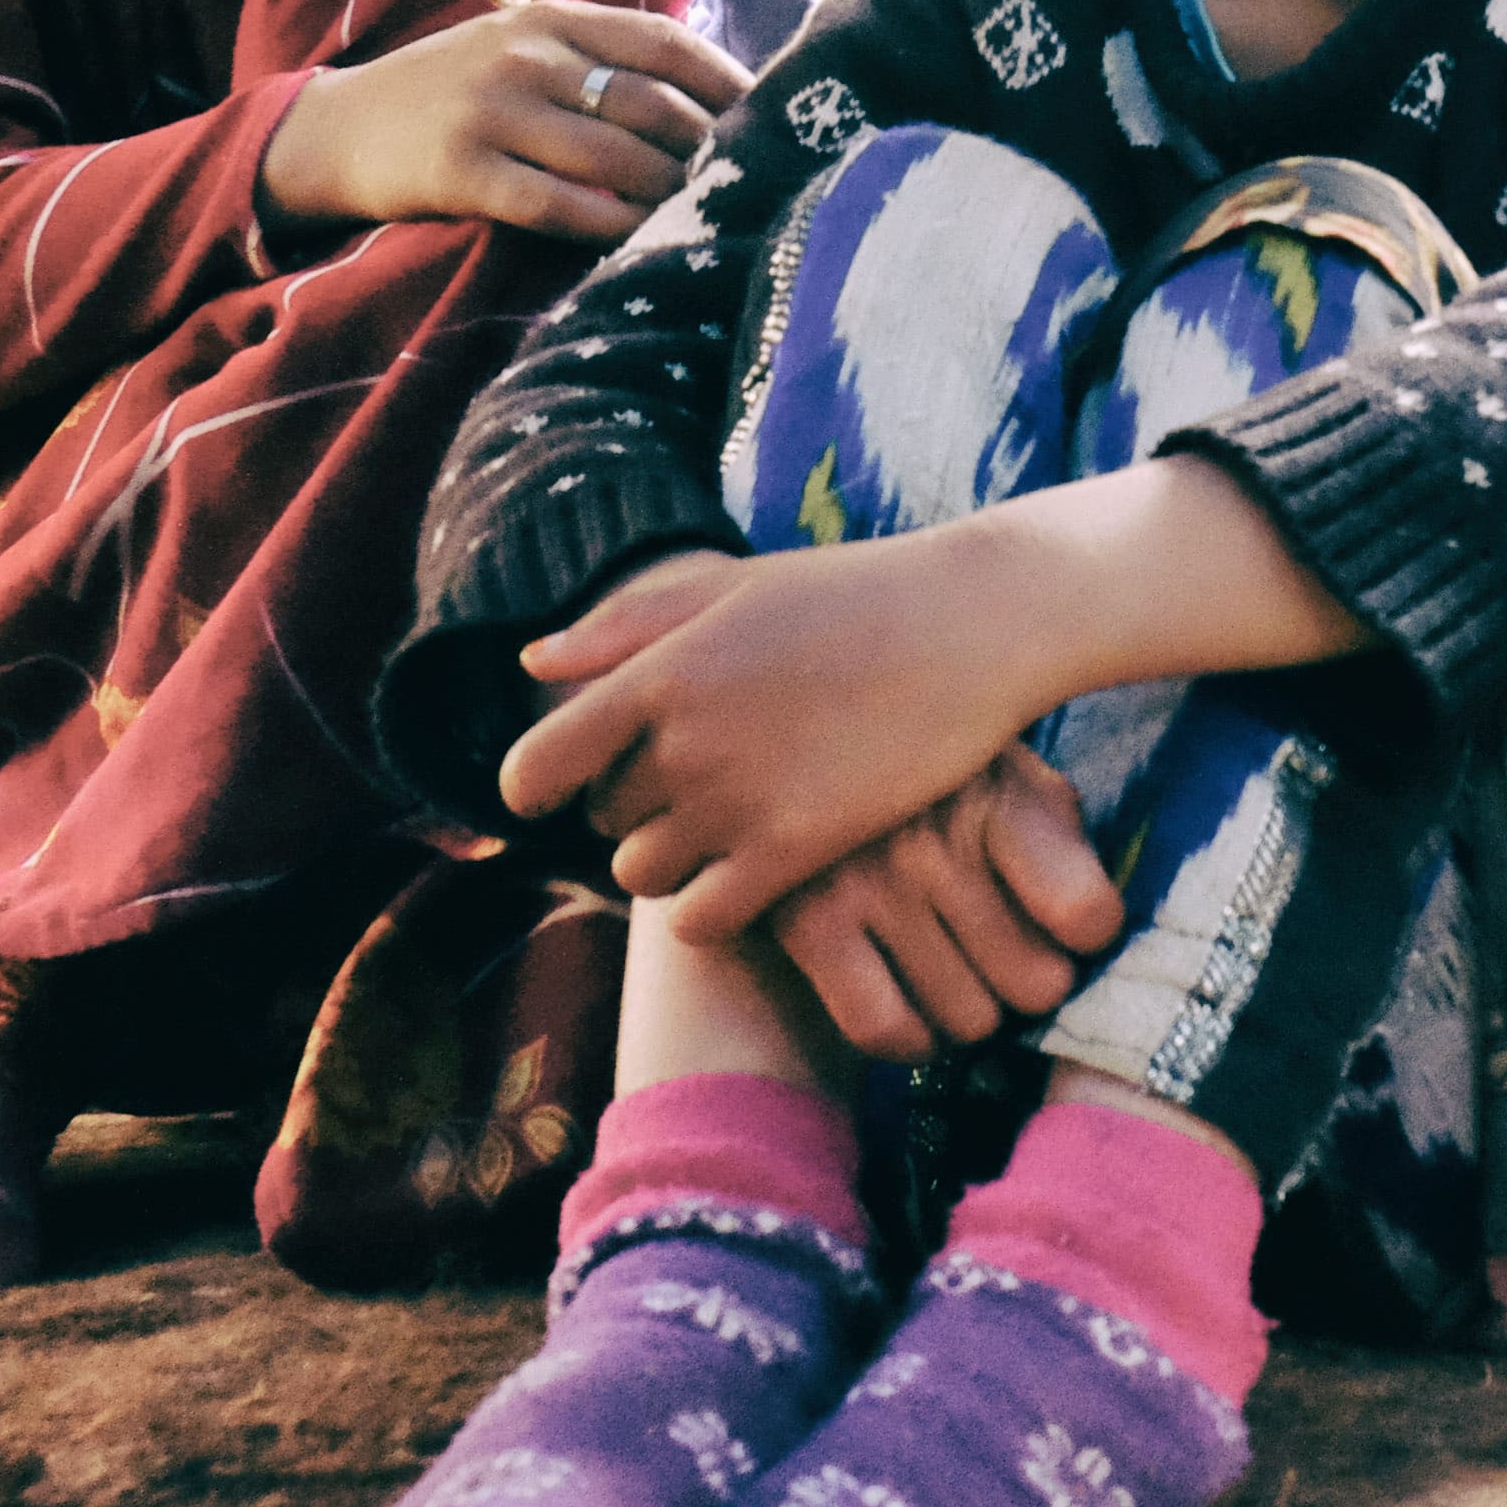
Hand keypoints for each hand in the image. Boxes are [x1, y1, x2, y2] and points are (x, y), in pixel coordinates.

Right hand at [260, 0, 743, 242]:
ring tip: (710, 214)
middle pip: (649, 104)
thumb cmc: (454, 92)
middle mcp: (526, 57)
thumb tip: (712, 92)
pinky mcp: (461, 172)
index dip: (727, 80)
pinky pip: (557, 204)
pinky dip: (610, 225)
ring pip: (614, 157)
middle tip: (751, 181)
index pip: (663, 41)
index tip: (773, 114)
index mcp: (552, 20)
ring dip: (672, 191)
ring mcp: (491, 113)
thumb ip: (599, 59)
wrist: (335, 128)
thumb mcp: (522, 48)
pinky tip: (643, 240)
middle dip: (710, 147)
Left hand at [503, 526, 1062, 939]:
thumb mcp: (735, 586)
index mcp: (659, 671)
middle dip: (635, 808)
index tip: (560, 790)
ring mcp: (739, 801)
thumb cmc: (853, 596)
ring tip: (727, 827)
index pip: (537, 767)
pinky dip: (710, 910)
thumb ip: (626, 625)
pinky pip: (703, 919)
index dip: (536, 787)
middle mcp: (685, 742)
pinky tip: (749, 876)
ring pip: (645, 875)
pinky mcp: (796, 850)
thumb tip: (532, 667)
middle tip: (699, 783)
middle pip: (604, 820)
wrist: (974, 626)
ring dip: (671, 862)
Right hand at [762, 750, 1125, 1064]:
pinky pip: (883, 1028)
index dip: (1090, 933)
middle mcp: (936, 842)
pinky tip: (915, 1012)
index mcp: (1001, 793)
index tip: (1074, 926)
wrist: (789, 724)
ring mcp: (867, 885)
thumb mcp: (1005, 764)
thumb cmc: (924, 762)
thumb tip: (1092, 927)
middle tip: (1011, 956)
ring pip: (968, 1019)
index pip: (1086, 916)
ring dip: (973, 1009)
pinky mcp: (805, 923)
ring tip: (960, 972)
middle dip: (1032, 979)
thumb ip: (1055, 830)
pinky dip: (909, 1038)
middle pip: (1035, 984)